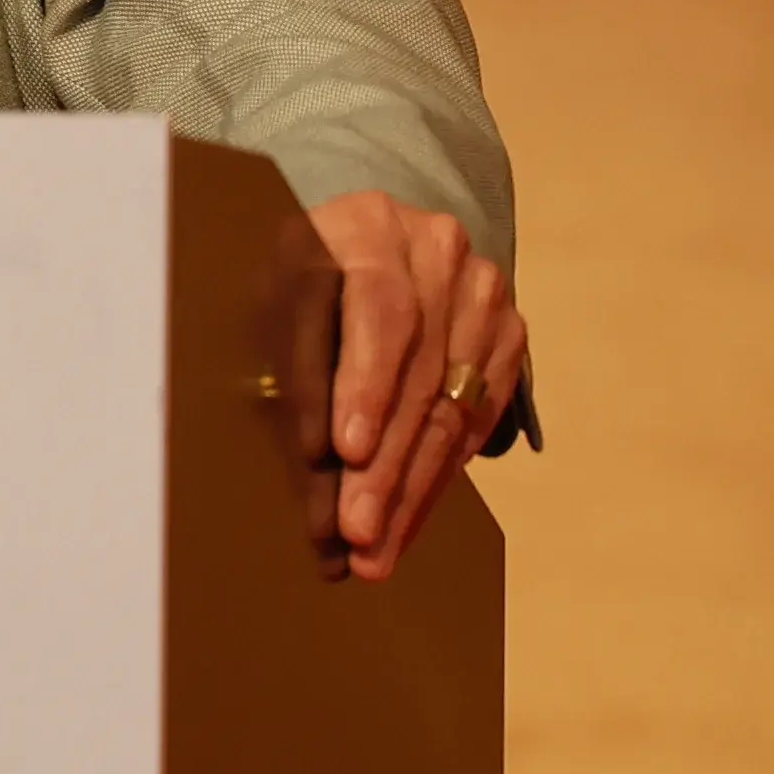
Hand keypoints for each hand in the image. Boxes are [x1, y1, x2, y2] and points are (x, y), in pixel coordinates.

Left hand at [307, 187, 518, 581]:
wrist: (356, 240)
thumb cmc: (286, 278)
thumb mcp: (267, 296)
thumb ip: (282, 352)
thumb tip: (294, 453)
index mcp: (369, 224)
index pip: (380, 310)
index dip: (365, 385)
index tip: (348, 450)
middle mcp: (437, 250)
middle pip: (419, 371)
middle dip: (386, 463)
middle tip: (358, 532)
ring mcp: (482, 290)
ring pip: (452, 406)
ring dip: (413, 486)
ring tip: (376, 549)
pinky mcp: (507, 332)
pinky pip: (478, 418)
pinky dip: (439, 475)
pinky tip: (408, 520)